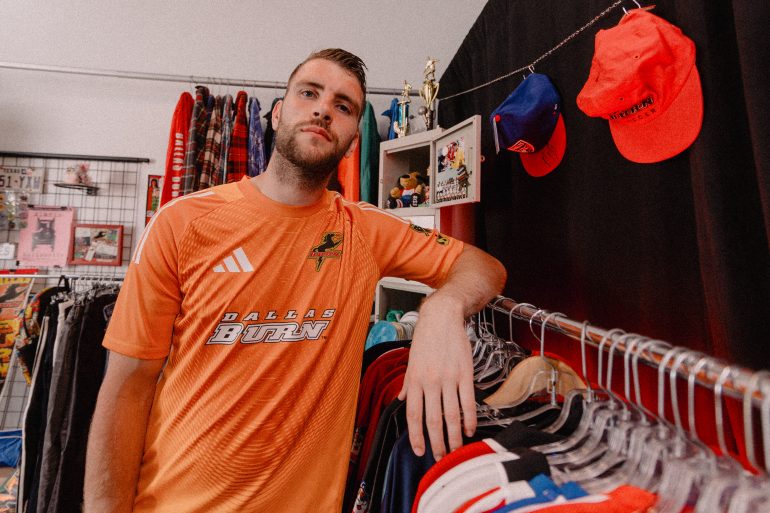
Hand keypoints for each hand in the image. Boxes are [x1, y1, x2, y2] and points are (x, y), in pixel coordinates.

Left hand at [397, 295, 476, 459]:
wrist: (442, 317)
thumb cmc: (425, 339)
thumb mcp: (411, 361)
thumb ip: (407, 383)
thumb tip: (402, 399)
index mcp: (415, 380)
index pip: (413, 415)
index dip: (416, 436)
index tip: (420, 450)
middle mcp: (430, 381)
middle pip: (433, 420)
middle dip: (437, 442)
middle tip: (441, 457)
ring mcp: (448, 378)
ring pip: (451, 414)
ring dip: (455, 436)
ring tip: (457, 449)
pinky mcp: (465, 373)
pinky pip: (468, 401)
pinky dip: (469, 418)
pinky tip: (470, 429)